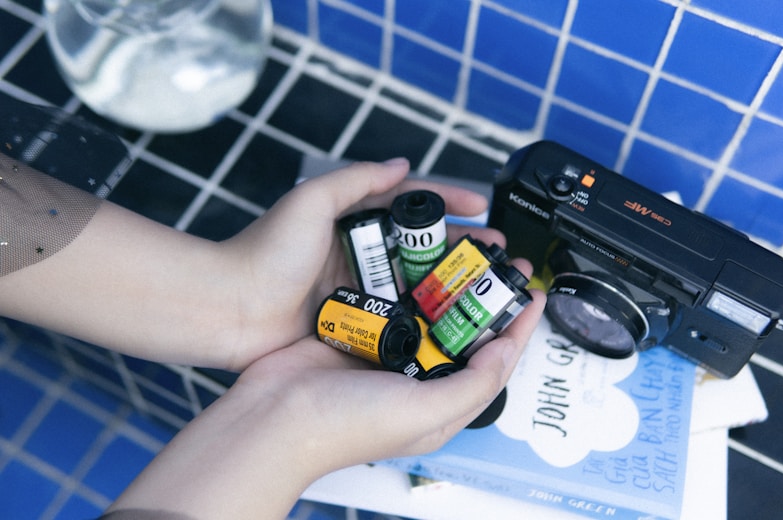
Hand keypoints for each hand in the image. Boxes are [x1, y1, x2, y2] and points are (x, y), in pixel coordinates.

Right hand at [107, 262, 545, 519]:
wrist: (275, 416)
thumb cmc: (345, 427)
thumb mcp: (425, 415)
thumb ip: (473, 384)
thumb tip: (505, 346)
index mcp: (440, 401)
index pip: (494, 361)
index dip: (517, 328)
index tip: (531, 294)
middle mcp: (418, 376)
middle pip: (465, 331)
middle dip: (485, 297)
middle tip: (500, 262)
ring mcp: (389, 351)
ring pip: (431, 309)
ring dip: (449, 283)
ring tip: (466, 252)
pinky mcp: (362, 330)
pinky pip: (394, 299)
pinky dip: (408, 280)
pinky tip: (418, 257)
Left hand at [223, 159, 507, 369]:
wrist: (229, 309)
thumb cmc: (264, 252)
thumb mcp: (311, 201)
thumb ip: (356, 180)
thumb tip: (402, 165)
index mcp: (352, 222)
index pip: (411, 207)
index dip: (448, 204)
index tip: (481, 208)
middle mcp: (359, 256)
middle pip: (421, 249)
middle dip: (461, 249)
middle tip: (497, 254)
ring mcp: (359, 292)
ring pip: (415, 285)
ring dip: (450, 285)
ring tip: (485, 287)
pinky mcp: (354, 324)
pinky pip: (396, 319)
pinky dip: (424, 319)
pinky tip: (451, 323)